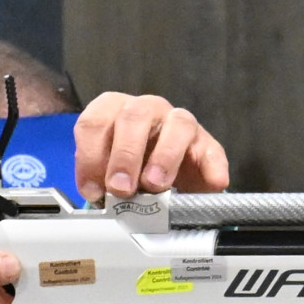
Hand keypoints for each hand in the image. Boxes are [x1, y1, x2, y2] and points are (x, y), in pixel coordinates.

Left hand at [76, 91, 230, 199]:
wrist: (162, 180)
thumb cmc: (129, 171)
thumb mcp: (106, 174)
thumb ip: (100, 179)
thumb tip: (98, 194)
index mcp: (113, 112)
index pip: (94, 123)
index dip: (90, 157)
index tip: (93, 190)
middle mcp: (145, 109)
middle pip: (133, 117)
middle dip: (125, 155)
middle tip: (121, 188)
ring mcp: (178, 122)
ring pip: (177, 124)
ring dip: (165, 157)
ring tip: (157, 185)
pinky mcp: (205, 143)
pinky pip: (212, 149)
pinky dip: (212, 166)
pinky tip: (212, 183)